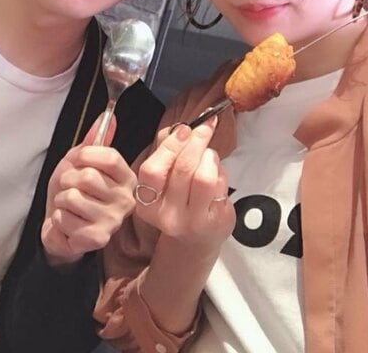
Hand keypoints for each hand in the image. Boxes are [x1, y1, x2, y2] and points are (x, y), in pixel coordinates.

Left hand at [42, 116, 136, 266]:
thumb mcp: (80, 162)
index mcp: (127, 178)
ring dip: (61, 200)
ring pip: (73, 197)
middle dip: (67, 180)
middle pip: (88, 176)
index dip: (85, 155)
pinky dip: (58, 219)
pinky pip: (65, 218)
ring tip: (68, 207)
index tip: (77, 161)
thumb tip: (108, 117)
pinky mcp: (98, 238)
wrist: (62, 227)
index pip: (109, 157)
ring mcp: (114, 220)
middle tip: (70, 188)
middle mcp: (126, 199)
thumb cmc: (74, 193)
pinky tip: (68, 224)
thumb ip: (94, 140)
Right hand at [135, 119, 234, 252]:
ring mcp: (193, 221)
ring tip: (209, 154)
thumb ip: (165, 152)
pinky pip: (220, 187)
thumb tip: (174, 129)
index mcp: (147, 203)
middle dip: (196, 141)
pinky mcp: (216, 221)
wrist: (196, 239)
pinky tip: (217, 173)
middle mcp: (167, 216)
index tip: (184, 129)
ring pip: (204, 177)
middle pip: (182, 169)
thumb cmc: (179, 202)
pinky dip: (221, 172)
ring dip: (209, 157)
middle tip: (204, 128)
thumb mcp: (164, 181)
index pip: (153, 170)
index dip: (170, 145)